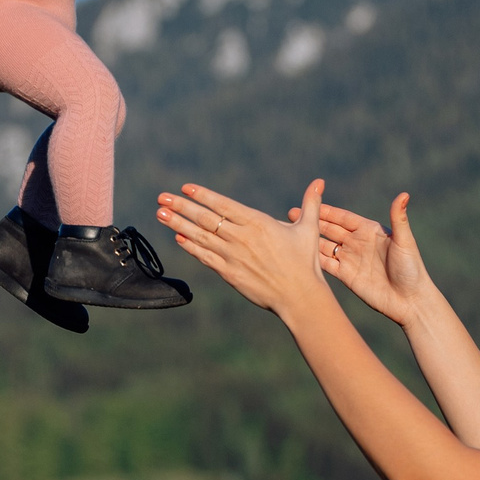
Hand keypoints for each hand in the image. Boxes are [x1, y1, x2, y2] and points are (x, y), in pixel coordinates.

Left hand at [156, 179, 332, 318]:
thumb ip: (310, 204)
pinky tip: (178, 239)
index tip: (185, 188)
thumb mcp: (309, 229)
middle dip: (181, 207)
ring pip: (200, 237)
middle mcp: (241, 238)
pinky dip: (191, 247)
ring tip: (160, 214)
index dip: (203, 195)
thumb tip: (319, 182)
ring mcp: (233, 256)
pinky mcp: (230, 274)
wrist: (300, 297)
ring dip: (178, 224)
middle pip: (205, 218)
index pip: (223, 205)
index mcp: (258, 223)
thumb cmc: (305, 263)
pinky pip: (205, 258)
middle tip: (162, 198)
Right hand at [289, 191, 437, 325]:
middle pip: (330, 229)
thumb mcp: (404, 242)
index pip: (343, 218)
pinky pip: (326, 265)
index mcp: (369, 231)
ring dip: (308, 239)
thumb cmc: (411, 269)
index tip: (309, 201)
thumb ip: (398, 218)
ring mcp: (350, 260)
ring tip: (289, 232)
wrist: (410, 301)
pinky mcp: (345, 276)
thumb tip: (404, 194)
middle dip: (311, 221)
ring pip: (324, 246)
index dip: (326, 210)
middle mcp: (357, 243)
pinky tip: (298, 254)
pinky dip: (313, 258)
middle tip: (291, 213)